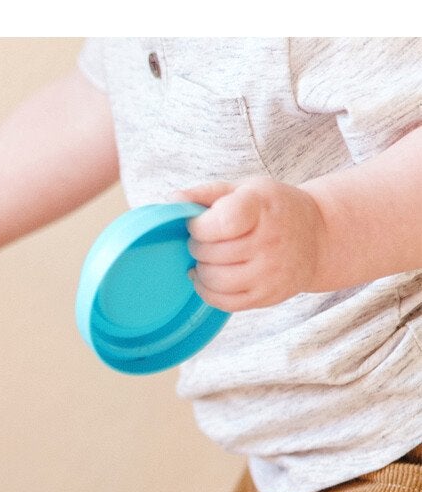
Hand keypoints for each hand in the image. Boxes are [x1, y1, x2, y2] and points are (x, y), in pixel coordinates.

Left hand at [178, 179, 328, 310]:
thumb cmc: (274, 209)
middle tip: (203, 239)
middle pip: (211, 253)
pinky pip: (223, 302)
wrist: (318, 237)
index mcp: (262, 208)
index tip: (197, 223)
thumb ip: (208, 193)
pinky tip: (207, 277)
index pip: (221, 222)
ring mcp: (269, 273)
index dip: (198, 225)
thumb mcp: (247, 189)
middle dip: (197, 245)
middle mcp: (270, 242)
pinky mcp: (266, 296)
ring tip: (206, 257)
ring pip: (214, 279)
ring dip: (201, 268)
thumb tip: (172, 200)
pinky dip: (206, 290)